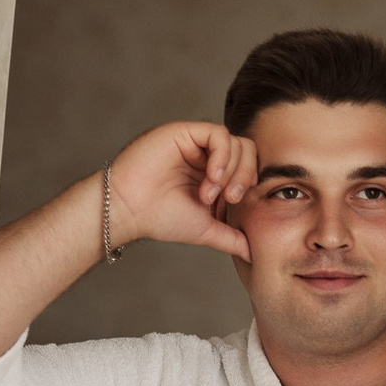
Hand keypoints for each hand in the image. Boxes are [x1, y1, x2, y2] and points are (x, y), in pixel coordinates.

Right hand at [103, 121, 257, 259]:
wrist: (131, 210)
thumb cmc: (161, 218)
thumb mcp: (207, 230)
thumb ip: (232, 238)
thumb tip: (254, 253)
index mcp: (214, 173)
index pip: (249, 166)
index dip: (249, 184)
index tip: (234, 206)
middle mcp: (206, 155)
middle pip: (247, 151)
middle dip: (245, 177)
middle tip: (229, 199)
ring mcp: (196, 142)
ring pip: (236, 143)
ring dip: (231, 171)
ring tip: (210, 193)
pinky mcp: (185, 132)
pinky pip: (218, 135)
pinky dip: (222, 157)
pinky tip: (210, 177)